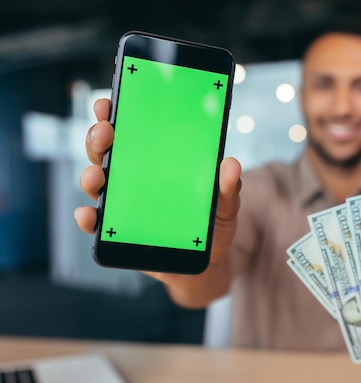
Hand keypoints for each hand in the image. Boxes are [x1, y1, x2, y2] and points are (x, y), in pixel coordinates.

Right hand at [74, 98, 241, 305]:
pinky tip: (89, 215)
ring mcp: (123, 206)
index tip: (111, 102)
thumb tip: (231, 165)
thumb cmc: (213, 225)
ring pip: (97, 184)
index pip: (131, 132)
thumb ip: (229, 188)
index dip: (116, 114)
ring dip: (91, 176)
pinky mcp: (118, 233)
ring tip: (98, 175)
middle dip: (99, 138)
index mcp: (156, 162)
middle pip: (106, 152)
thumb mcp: (226, 205)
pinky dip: (88, 219)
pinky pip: (97, 225)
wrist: (208, 262)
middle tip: (106, 131)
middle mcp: (133, 179)